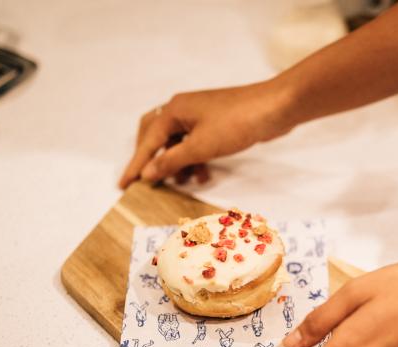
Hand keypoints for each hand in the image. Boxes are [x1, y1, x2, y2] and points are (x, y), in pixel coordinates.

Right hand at [119, 81, 295, 187]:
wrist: (273, 109)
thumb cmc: (236, 123)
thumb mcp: (200, 147)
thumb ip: (171, 161)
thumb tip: (147, 172)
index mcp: (173, 110)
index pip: (147, 141)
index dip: (135, 165)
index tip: (124, 185)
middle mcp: (182, 109)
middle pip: (157, 137)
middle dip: (153, 160)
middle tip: (148, 181)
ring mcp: (200, 115)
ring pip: (178, 142)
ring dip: (177, 162)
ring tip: (181, 182)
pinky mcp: (216, 123)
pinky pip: (196, 143)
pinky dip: (195, 159)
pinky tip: (202, 175)